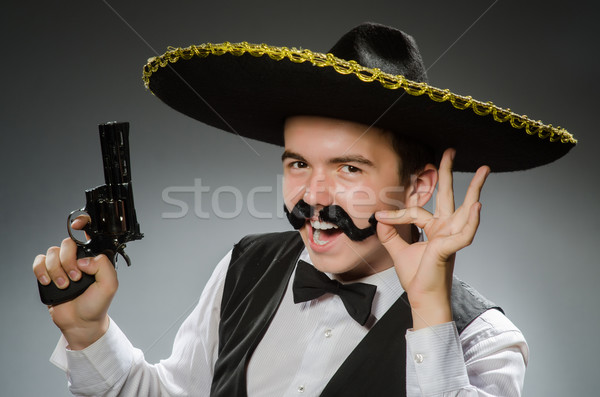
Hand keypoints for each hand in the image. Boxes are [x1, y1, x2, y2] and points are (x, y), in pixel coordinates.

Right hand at [32, 217, 117, 348]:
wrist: (80, 322)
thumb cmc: (96, 304)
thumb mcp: (109, 285)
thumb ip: (104, 266)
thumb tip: (84, 260)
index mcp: (94, 257)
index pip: (87, 234)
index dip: (82, 223)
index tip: (77, 225)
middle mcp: (78, 258)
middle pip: (67, 243)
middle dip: (68, 261)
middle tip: (76, 277)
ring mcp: (62, 265)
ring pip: (52, 252)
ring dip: (56, 270)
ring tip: (64, 285)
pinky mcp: (48, 273)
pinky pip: (38, 261)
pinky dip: (41, 270)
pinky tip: (49, 281)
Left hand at [375, 149, 489, 328]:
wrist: (421, 298)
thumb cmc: (416, 278)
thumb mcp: (398, 251)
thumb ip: (389, 233)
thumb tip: (379, 218)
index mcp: (434, 228)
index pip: (416, 211)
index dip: (395, 214)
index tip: (378, 216)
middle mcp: (445, 229)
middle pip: (449, 195)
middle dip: (449, 173)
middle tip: (451, 151)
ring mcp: (451, 237)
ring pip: (466, 209)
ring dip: (475, 189)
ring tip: (484, 170)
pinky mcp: (451, 248)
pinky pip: (465, 233)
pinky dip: (473, 220)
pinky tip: (478, 205)